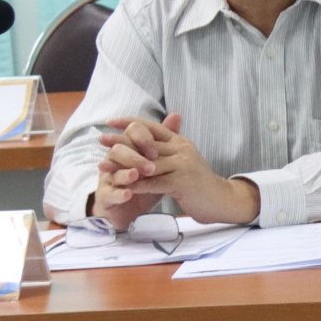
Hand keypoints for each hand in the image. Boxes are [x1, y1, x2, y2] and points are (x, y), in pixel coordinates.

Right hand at [92, 119, 166, 229]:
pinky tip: (128, 194)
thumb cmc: (144, 181)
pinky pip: (108, 193)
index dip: (142, 139)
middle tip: (150, 166)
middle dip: (134, 156)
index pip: (129, 134)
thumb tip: (176, 115)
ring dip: (125, 173)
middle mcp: (113, 160)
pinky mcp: (104, 197)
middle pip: (118, 150)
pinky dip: (118, 193)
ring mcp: (107, 178)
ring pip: (111, 171)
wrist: (131, 210)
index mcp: (126, 148)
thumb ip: (166, 139)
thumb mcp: (157, 161)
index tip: (155, 150)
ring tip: (136, 175)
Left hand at [97, 113, 260, 224]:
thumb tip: (146, 143)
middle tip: (101, 140)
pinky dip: (135, 184)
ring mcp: (183, 165)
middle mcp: (182, 149)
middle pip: (146, 142)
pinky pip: (153, 183)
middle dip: (121, 141)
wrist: (220, 199)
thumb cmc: (197, 182)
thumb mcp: (183, 161)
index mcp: (181, 142)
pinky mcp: (181, 182)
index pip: (153, 127)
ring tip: (103, 166)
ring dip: (123, 165)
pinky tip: (120, 186)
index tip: (111, 121)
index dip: (132, 123)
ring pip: (147, 163)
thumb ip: (167, 150)